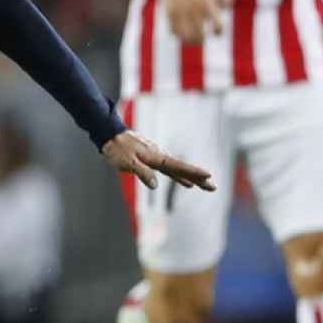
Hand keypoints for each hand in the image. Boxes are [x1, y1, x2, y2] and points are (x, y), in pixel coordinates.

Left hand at [100, 131, 214, 191]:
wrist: (109, 135)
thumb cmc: (116, 149)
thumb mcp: (127, 163)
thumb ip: (142, 172)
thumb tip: (155, 185)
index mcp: (156, 157)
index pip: (178, 167)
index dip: (193, 172)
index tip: (209, 176)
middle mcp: (159, 156)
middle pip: (182, 169)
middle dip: (198, 178)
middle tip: (213, 187)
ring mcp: (156, 157)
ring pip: (177, 170)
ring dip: (191, 178)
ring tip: (204, 186)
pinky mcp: (152, 159)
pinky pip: (169, 169)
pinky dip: (179, 176)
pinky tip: (185, 182)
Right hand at [159, 0, 230, 40]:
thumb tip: (227, 8)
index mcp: (207, 2)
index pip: (217, 26)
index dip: (218, 31)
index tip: (216, 32)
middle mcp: (194, 9)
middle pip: (200, 34)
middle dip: (201, 40)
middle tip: (202, 40)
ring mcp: (181, 12)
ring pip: (186, 36)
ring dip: (189, 41)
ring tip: (192, 41)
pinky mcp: (170, 13)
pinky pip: (173, 31)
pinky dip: (177, 34)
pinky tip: (180, 33)